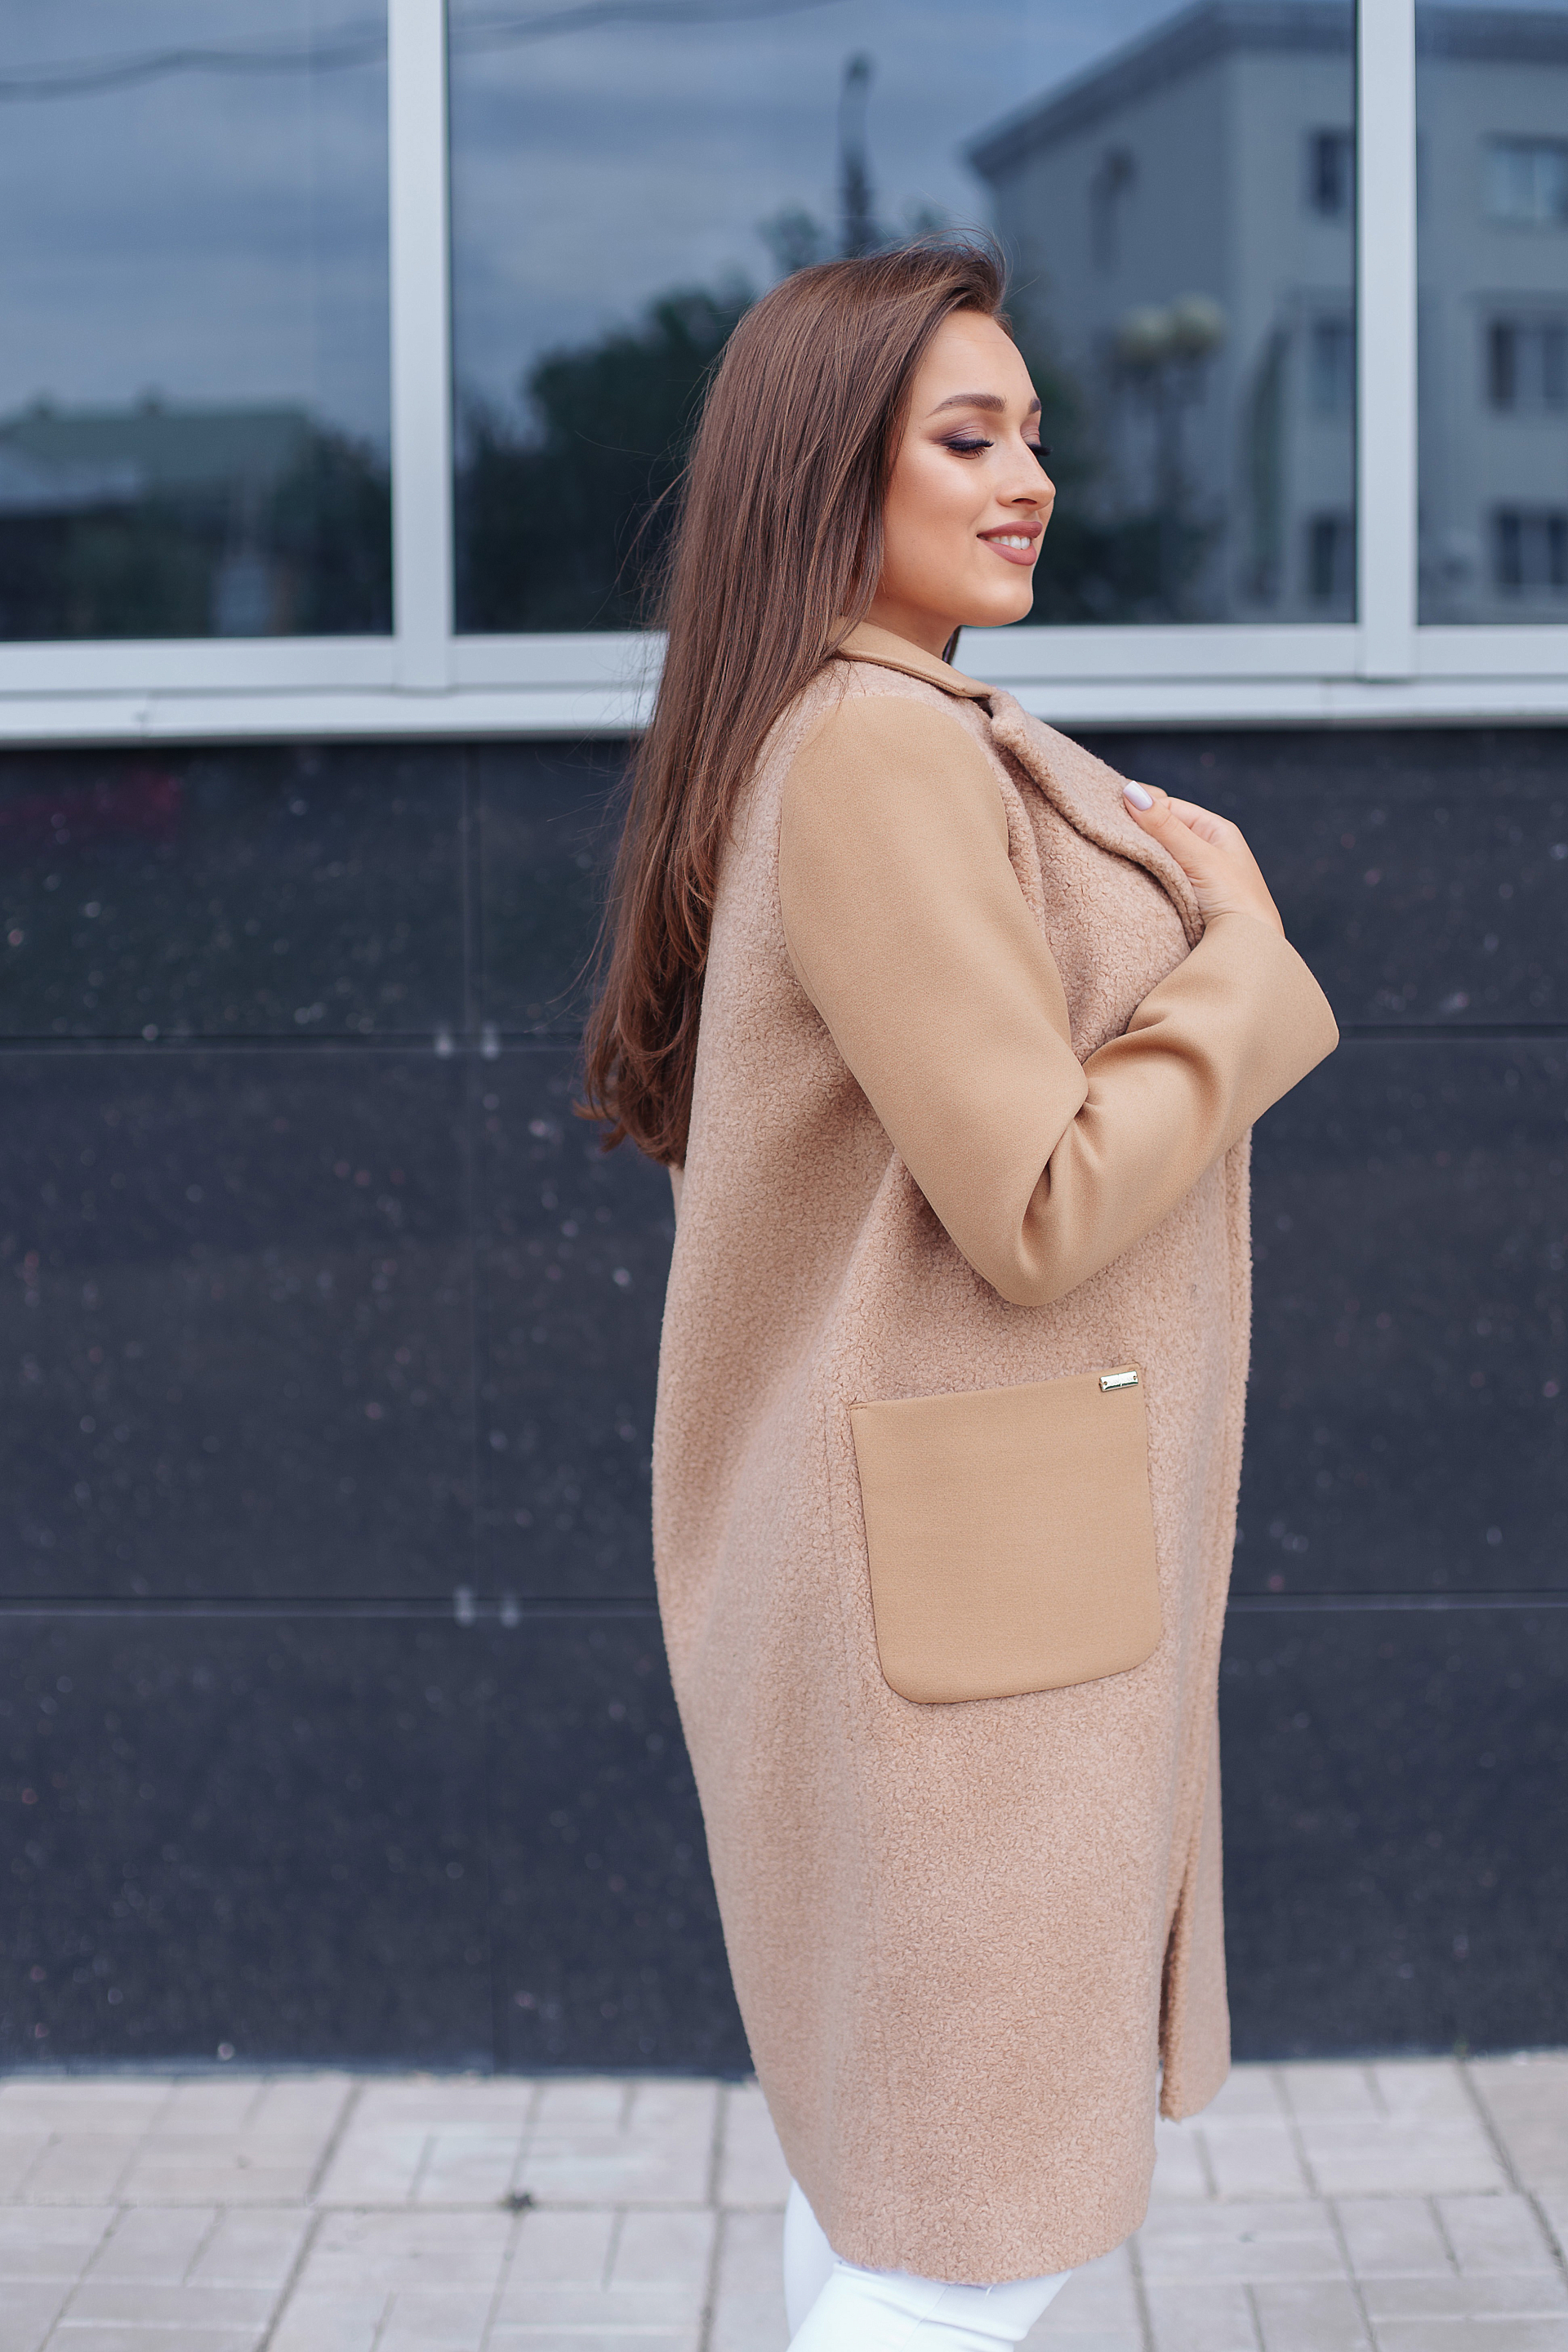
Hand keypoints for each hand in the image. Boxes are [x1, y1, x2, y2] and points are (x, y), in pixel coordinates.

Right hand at [1121, 782, 1283, 934]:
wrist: (1250, 949)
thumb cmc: (1237, 900)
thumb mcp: (1200, 857)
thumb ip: (1165, 827)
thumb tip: (1131, 793)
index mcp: (1216, 831)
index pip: (1170, 808)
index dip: (1144, 809)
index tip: (1114, 815)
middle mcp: (1207, 849)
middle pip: (1162, 831)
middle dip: (1138, 833)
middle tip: (1108, 834)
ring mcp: (1195, 875)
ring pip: (1157, 857)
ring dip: (1139, 857)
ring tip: (1114, 855)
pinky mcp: (1185, 899)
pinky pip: (1157, 880)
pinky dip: (1143, 878)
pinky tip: (1128, 879)